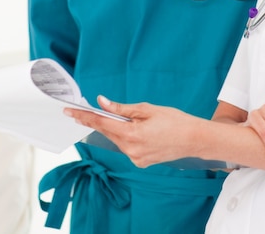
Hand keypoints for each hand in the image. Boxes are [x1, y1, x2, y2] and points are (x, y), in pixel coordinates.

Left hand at [65, 97, 197, 167]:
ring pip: (117, 140)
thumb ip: (122, 108)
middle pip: (108, 132)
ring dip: (115, 129)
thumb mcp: (148, 109)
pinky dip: (126, 137)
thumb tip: (103, 103)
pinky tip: (136, 130)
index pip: (101, 123)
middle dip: (98, 121)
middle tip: (85, 111)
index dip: (84, 117)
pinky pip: (127, 147)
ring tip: (124, 119)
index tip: (69, 112)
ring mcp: (135, 158)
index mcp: (131, 134)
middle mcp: (130, 150)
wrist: (194, 139)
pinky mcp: (140, 162)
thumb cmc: (175, 120)